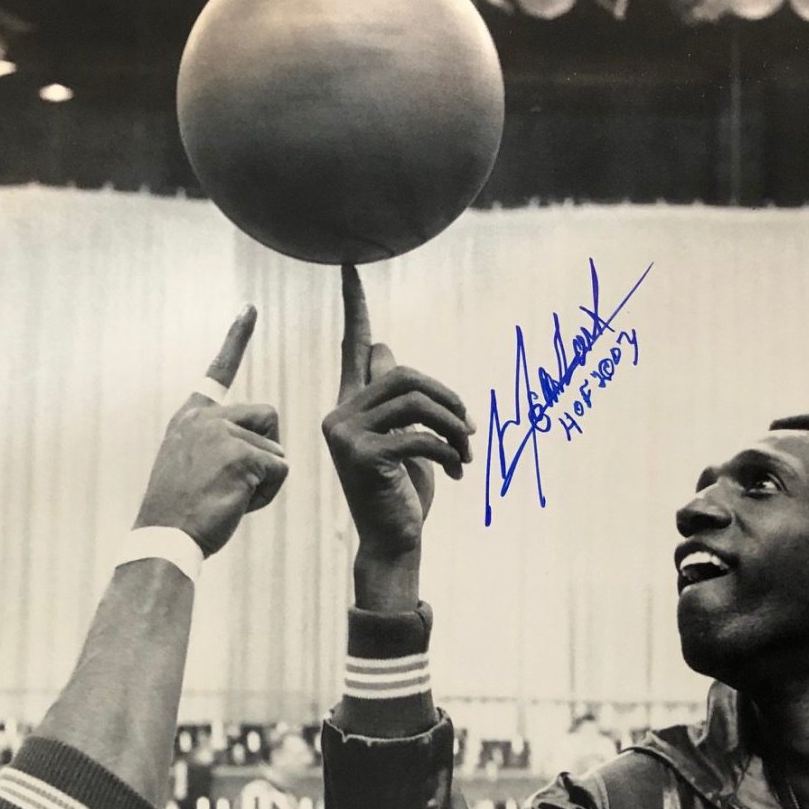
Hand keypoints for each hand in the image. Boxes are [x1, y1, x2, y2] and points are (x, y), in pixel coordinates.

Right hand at [135, 306, 288, 555]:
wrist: (164, 536)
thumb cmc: (181, 512)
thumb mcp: (192, 466)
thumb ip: (220, 445)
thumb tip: (265, 448)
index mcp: (191, 416)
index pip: (219, 370)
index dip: (236, 338)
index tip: (250, 309)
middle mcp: (206, 416)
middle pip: (269, 416)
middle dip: (266, 449)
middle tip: (232, 482)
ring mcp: (223, 432)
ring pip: (277, 449)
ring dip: (264, 479)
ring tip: (228, 496)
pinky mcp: (243, 454)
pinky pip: (281, 470)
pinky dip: (267, 494)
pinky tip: (236, 504)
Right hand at [321, 266, 472, 569]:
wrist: (395, 541)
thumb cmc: (403, 491)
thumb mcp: (404, 437)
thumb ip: (394, 397)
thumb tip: (384, 348)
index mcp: (350, 405)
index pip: (354, 345)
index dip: (354, 306)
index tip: (350, 266)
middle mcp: (339, 414)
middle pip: (404, 374)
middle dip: (448, 398)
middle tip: (470, 429)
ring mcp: (345, 435)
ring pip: (415, 402)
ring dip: (454, 427)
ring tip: (466, 452)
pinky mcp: (361, 456)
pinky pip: (420, 435)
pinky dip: (449, 451)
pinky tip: (456, 471)